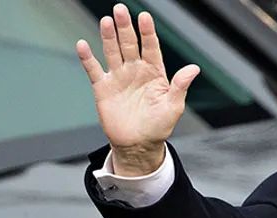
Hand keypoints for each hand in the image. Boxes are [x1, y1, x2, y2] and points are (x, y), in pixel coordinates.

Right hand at [75, 4, 200, 174]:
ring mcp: (118, 77)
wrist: (138, 145)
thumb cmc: (158, 126)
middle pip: (130, 43)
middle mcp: (135, 70)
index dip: (147, 32)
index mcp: (154, 72)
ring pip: (112, 51)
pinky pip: (94, 70)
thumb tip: (194, 68)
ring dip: (108, 37)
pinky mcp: (103, 88)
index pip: (151, 46)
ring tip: (106, 21)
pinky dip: (88, 58)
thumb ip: (180, 86)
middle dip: (125, 27)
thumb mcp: (173, 107)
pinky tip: (83, 45)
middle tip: (120, 10)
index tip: (144, 17)